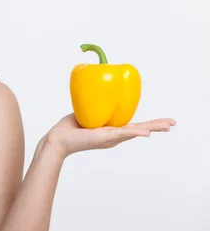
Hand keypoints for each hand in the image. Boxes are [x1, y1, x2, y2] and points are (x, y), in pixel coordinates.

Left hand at [44, 113, 175, 159]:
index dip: (148, 124)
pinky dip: (135, 132)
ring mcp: (110, 137)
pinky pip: (123, 133)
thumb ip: (95, 106)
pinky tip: (147, 133)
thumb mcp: (87, 113)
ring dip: (152, 128)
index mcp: (111, 131)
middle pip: (140, 130)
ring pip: (135, 131)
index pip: (134, 126)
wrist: (59, 138)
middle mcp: (114, 136)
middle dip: (156, 126)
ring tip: (167, 126)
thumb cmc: (70, 127)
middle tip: (172, 124)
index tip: (162, 122)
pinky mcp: (104, 136)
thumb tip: (98, 91)